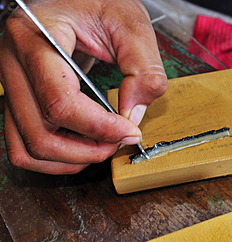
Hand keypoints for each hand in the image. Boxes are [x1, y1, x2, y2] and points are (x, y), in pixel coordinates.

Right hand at [0, 0, 166, 173]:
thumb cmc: (97, 2)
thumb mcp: (130, 23)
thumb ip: (142, 68)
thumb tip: (134, 114)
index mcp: (37, 37)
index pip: (60, 100)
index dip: (99, 126)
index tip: (130, 131)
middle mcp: (13, 63)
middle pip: (39, 132)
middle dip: (87, 149)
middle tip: (118, 142)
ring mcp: (12, 85)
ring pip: (26, 147)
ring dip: (69, 159)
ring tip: (102, 148)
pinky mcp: (20, 98)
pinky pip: (24, 144)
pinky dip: (54, 157)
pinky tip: (82, 147)